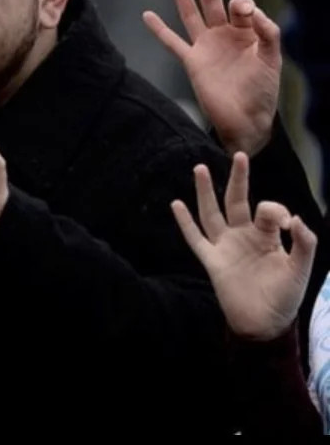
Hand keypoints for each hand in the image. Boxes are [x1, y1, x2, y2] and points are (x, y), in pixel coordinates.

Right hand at [143, 0, 280, 155]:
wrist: (245, 120)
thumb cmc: (263, 91)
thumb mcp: (272, 58)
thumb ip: (267, 32)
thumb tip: (250, 10)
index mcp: (246, 32)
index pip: (241, 6)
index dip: (243, 4)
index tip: (247, 15)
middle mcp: (224, 35)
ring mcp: (206, 47)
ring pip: (190, 14)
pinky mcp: (192, 62)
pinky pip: (172, 42)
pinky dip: (159, 29)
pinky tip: (147, 15)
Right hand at [171, 152, 316, 340]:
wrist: (264, 325)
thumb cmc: (284, 296)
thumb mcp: (301, 269)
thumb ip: (304, 243)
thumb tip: (295, 218)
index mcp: (266, 235)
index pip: (267, 210)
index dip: (276, 210)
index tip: (286, 223)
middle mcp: (243, 235)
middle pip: (236, 200)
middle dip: (238, 179)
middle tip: (239, 155)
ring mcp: (225, 246)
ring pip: (211, 213)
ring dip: (205, 191)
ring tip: (199, 168)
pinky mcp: (212, 260)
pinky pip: (195, 238)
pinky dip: (185, 223)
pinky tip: (176, 204)